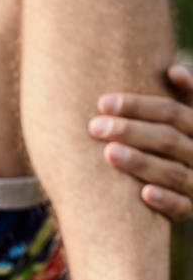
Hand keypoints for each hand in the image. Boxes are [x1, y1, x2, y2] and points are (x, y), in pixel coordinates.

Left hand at [89, 65, 192, 220]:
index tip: (102, 103)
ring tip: (110, 153)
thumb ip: (179, 97)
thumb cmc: (167, 147)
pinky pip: (181, 207)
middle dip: (131, 131)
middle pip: (168, 138)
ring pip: (173, 172)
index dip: (139, 106)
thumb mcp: (176, 121)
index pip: (171, 111)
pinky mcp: (189, 209)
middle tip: (95, 127)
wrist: (180, 188)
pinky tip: (144, 193)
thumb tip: (174, 70)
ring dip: (141, 162)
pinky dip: (165, 200)